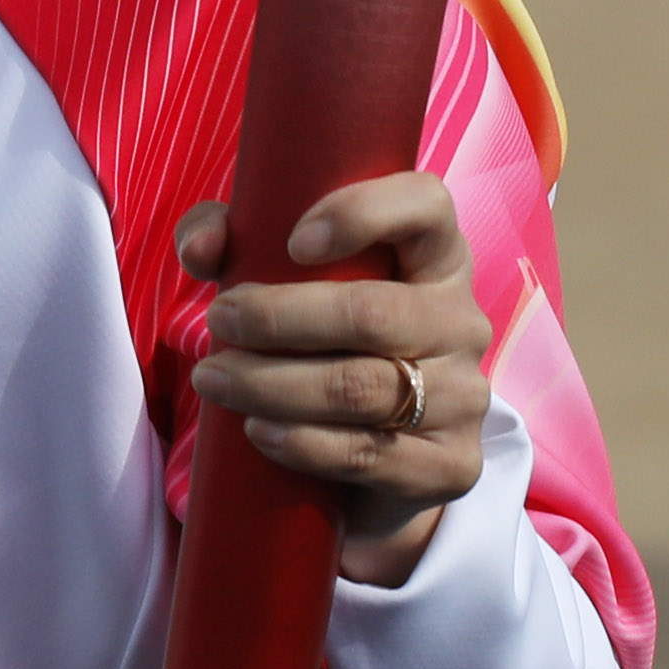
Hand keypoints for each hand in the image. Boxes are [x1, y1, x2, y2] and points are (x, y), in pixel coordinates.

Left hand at [179, 170, 494, 588]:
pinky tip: (260, 431)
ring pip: (360, 388)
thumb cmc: (321, 332)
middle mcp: (460, 321)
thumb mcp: (280, 272)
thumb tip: (203, 250)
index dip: (362, 213)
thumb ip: (233, 238)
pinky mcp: (452, 463)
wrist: (381, 443)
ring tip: (214, 379)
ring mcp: (465, 395)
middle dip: (277, 318)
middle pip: (371, 313)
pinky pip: (371, 454)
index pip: (426, 205)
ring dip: (271, 385)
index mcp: (433, 256)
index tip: (294, 241)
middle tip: (218, 322)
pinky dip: (304, 443)